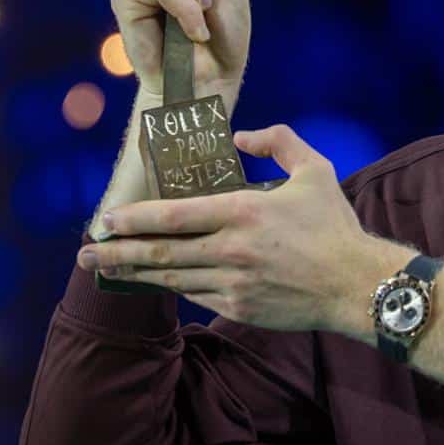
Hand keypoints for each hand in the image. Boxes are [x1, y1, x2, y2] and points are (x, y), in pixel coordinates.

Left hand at [78, 124, 395, 334]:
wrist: (357, 285)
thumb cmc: (334, 226)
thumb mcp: (314, 169)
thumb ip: (277, 141)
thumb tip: (240, 136)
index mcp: (243, 212)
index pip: (173, 215)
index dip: (134, 218)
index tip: (106, 219)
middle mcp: (231, 250)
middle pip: (160, 253)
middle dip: (117, 251)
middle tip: (87, 251)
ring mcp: (233, 284)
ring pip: (171, 278)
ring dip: (135, 273)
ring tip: (105, 268)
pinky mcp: (240, 308)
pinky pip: (196, 296)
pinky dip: (173, 287)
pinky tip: (156, 282)